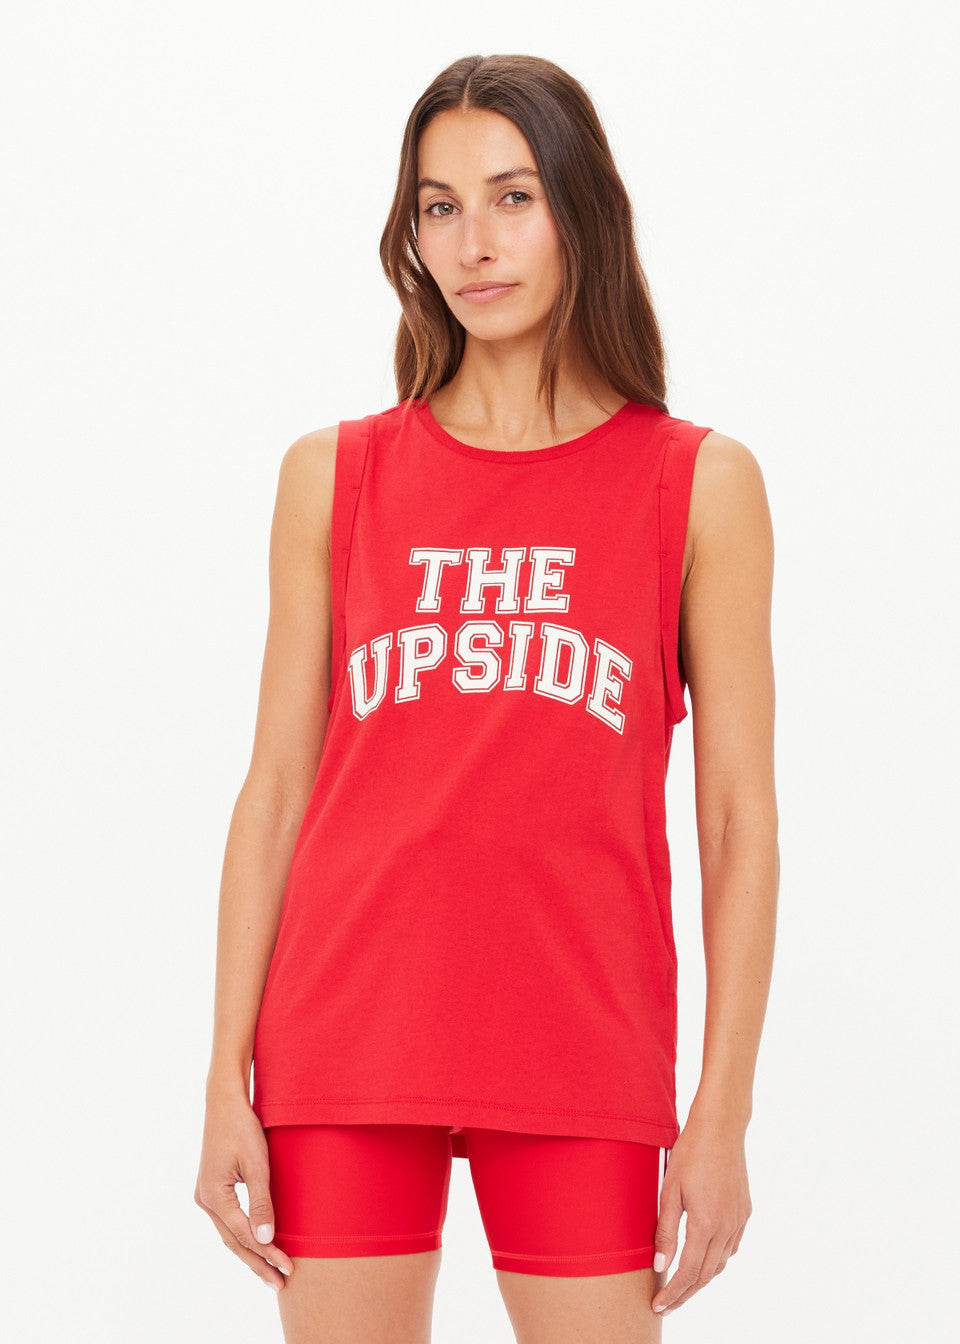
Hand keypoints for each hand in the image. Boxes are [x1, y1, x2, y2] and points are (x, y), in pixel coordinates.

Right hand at [193, 1091, 295, 1291]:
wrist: (224, 1102)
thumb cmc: (243, 1127)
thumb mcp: (257, 1163)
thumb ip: (262, 1203)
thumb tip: (265, 1241)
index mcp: (214, 1196)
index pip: (244, 1235)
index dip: (267, 1253)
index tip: (288, 1267)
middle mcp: (205, 1200)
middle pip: (233, 1242)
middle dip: (257, 1263)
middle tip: (280, 1283)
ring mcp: (205, 1195)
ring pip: (229, 1234)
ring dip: (250, 1253)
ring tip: (271, 1273)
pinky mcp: (211, 1189)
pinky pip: (228, 1221)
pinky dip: (242, 1236)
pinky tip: (256, 1246)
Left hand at [651, 1115, 750, 1316]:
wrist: (720, 1127)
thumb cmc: (690, 1153)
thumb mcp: (670, 1190)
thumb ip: (666, 1230)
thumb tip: (660, 1265)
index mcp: (706, 1224)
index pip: (689, 1272)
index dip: (673, 1292)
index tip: (658, 1305)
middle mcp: (727, 1227)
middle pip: (706, 1275)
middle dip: (686, 1293)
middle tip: (667, 1304)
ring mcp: (739, 1220)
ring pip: (721, 1263)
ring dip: (702, 1279)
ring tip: (682, 1286)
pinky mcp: (745, 1211)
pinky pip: (732, 1247)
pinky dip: (717, 1260)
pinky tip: (705, 1259)